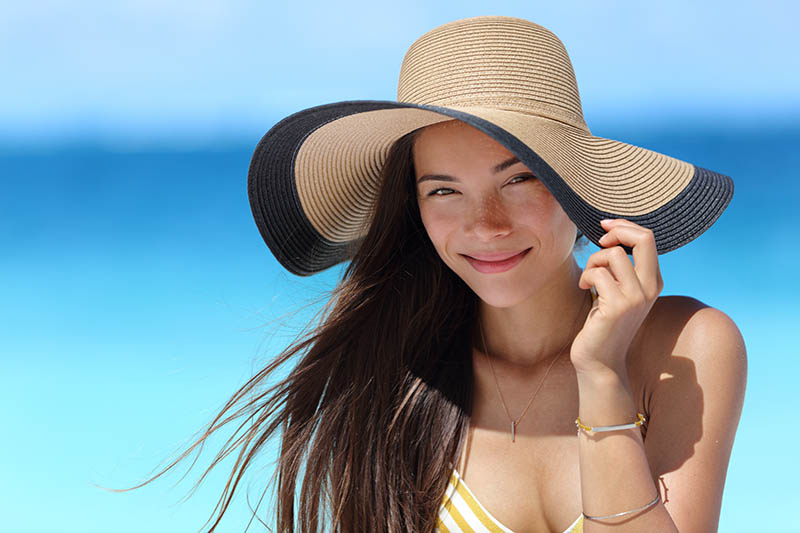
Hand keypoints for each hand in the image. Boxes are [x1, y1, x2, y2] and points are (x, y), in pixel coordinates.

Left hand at [571, 219, 663, 378]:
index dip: (624, 227)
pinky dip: (585, 276)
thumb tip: (611, 233)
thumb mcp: (617, 291)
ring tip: (588, 278)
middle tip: (599, 241)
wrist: (600, 362)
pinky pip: (597, 273)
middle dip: (617, 231)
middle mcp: (650, 288)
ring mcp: (636, 298)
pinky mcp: (617, 307)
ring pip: (614, 254)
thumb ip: (621, 268)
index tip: (605, 228)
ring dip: (593, 261)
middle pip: (643, 238)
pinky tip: (584, 289)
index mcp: (653, 281)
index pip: (648, 239)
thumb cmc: (603, 323)